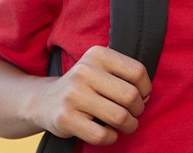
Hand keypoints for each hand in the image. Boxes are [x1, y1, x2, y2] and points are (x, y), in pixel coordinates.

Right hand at [34, 45, 151, 145]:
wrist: (45, 100)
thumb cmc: (85, 85)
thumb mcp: (101, 67)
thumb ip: (125, 74)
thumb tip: (147, 95)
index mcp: (98, 54)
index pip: (137, 71)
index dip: (146, 88)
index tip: (142, 96)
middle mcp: (84, 71)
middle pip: (130, 95)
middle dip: (138, 109)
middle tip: (134, 113)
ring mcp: (73, 95)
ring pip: (118, 117)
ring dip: (129, 125)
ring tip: (126, 124)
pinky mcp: (65, 118)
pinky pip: (102, 135)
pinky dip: (111, 137)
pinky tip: (109, 133)